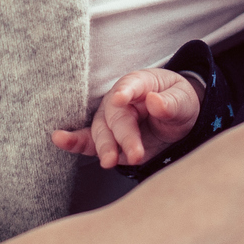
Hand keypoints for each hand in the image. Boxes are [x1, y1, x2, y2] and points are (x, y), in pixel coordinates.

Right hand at [51, 68, 199, 167]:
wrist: (175, 118)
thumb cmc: (177, 102)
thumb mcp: (183, 100)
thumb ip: (171, 103)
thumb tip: (155, 101)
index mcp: (139, 83)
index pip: (132, 85)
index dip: (126, 91)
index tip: (120, 98)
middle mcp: (119, 100)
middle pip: (117, 116)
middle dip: (124, 136)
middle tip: (137, 154)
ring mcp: (110, 120)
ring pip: (101, 132)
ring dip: (105, 147)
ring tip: (109, 161)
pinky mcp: (107, 140)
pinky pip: (87, 141)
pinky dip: (73, 143)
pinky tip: (60, 140)